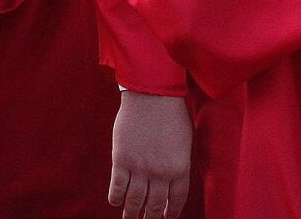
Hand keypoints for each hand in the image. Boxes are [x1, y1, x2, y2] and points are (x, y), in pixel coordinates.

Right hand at [108, 90, 191, 218]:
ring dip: (131, 213)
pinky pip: (117, 187)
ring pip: (135, 201)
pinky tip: (115, 201)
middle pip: (155, 205)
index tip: (166, 218)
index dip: (171, 213)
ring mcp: (140, 168)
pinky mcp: (121, 160)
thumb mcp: (185, 141)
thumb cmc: (171, 113)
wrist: (151, 94)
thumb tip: (172, 181)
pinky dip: (115, 198)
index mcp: (180, 168)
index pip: (176, 200)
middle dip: (151, 218)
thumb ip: (179, 163)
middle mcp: (160, 173)